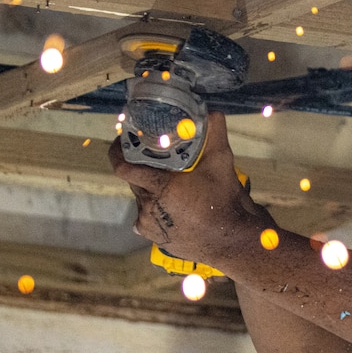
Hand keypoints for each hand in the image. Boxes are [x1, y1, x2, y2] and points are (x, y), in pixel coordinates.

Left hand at [109, 111, 266, 265]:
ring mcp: (151, 225)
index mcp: (158, 187)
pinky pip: (148, 219)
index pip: (123, 167)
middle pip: (134, 182)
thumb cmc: (225, 201)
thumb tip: (214, 112)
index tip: (122, 141)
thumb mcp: (222, 163)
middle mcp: (148, 207)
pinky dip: (157, 210)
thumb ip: (215, 134)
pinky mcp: (157, 239)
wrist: (233, 240)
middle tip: (157, 160)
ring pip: (142, 200)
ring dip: (151, 190)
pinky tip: (173, 207)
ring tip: (171, 186)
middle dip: (142, 169)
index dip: (117, 152)